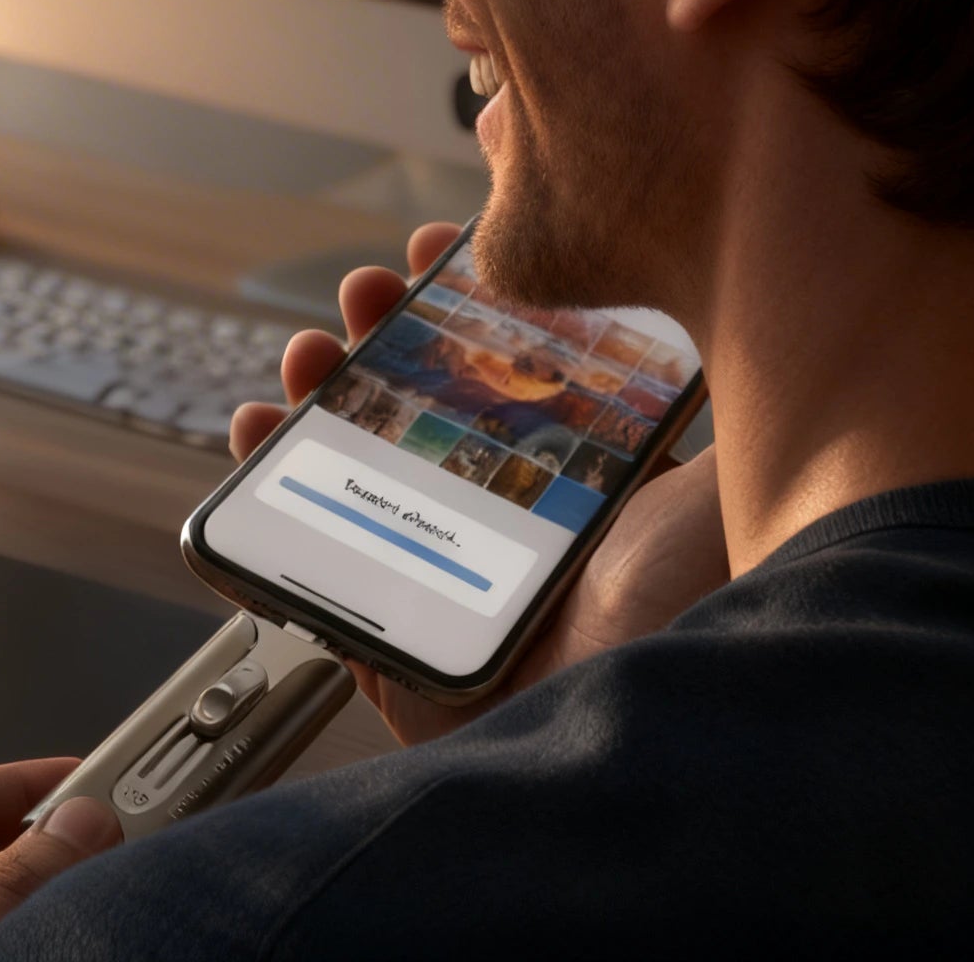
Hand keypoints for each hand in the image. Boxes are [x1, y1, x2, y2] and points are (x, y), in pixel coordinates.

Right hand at [229, 222, 730, 746]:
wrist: (658, 726)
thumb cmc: (698, 602)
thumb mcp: (712, 463)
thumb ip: (708, 382)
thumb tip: (717, 283)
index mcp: (573, 481)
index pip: (499, 372)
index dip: (458, 301)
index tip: (440, 247)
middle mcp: (503, 526)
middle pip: (416, 407)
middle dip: (378, 331)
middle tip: (371, 290)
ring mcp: (440, 580)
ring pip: (351, 472)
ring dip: (315, 395)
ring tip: (309, 351)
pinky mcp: (391, 643)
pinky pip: (303, 568)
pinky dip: (258, 500)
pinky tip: (255, 436)